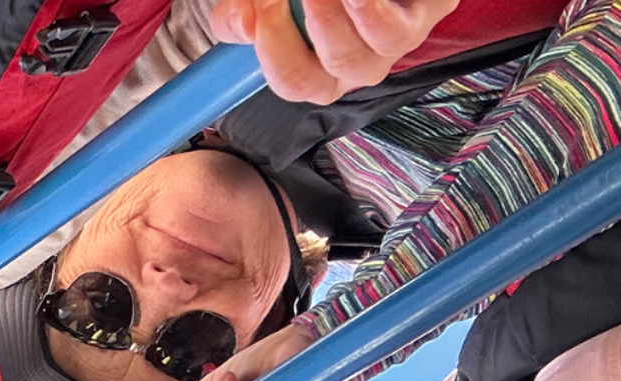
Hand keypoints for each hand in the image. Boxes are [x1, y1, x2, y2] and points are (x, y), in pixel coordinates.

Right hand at [211, 0, 459, 102]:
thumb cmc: (306, 1)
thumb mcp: (264, 8)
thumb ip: (238, 18)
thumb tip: (241, 19)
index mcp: (316, 75)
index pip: (292, 80)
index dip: (273, 43)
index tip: (261, 4)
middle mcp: (360, 67)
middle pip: (342, 63)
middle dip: (320, 21)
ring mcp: (401, 39)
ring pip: (387, 40)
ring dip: (360, 6)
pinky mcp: (435, 8)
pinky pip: (420, 11)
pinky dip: (379, 1)